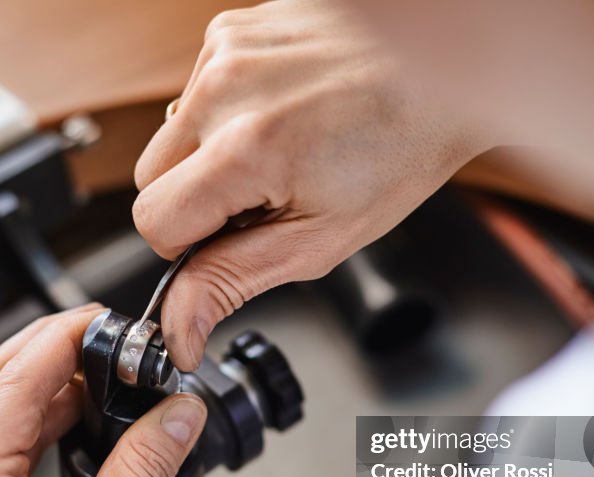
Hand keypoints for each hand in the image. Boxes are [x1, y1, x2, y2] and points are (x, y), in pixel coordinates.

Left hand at [0, 304, 207, 476]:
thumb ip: (143, 471)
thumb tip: (175, 414)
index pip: (12, 384)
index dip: (61, 339)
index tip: (101, 318)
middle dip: (45, 349)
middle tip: (100, 332)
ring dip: (40, 386)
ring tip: (100, 375)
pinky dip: (34, 425)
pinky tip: (75, 425)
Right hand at [133, 0, 489, 369]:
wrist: (442, 72)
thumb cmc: (400, 151)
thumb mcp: (319, 241)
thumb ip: (233, 283)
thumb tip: (179, 329)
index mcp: (246, 147)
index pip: (153, 223)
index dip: (189, 249)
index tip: (231, 241)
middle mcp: (225, 87)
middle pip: (151, 179)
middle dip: (197, 202)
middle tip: (264, 198)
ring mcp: (226, 49)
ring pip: (170, 137)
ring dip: (210, 157)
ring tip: (279, 151)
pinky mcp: (232, 28)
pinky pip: (196, 94)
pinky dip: (226, 116)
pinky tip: (278, 115)